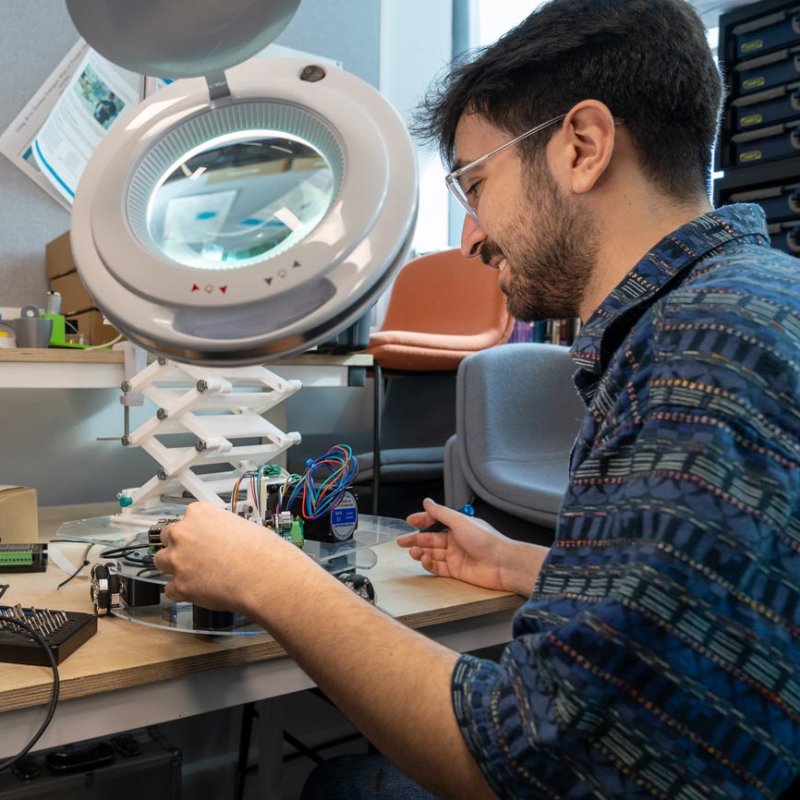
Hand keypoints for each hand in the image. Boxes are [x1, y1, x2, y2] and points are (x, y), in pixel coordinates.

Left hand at [153, 501, 280, 611]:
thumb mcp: (239, 524)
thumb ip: (218, 528)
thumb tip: (215, 538)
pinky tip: (197, 590)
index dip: (191, 532)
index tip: (196, 539)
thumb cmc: (260, 550)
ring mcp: (178, 559)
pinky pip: (170, 590)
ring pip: (160, 562)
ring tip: (195, 574)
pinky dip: (181, 591)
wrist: (263, 574)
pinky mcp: (180, 585)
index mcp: (198, 513)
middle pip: (165, 538)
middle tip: (194, 556)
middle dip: (177, 547)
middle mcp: (183, 533)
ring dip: (174, 568)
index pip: (183, 519)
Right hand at [400, 498, 545, 595]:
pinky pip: (438, 567)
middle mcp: (456, 540)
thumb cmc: (486, 540)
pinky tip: (425, 561)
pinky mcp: (456, 571)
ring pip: (433, 553)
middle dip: (416, 539)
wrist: (502, 564)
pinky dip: (429, 564)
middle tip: (401, 542)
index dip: (422, 520)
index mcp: (458, 526)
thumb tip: (427, 502)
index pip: (436, 521)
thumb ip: (441, 513)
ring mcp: (456, 556)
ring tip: (413, 552)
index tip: (409, 520)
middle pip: (431, 539)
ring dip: (421, 552)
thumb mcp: (460, 521)